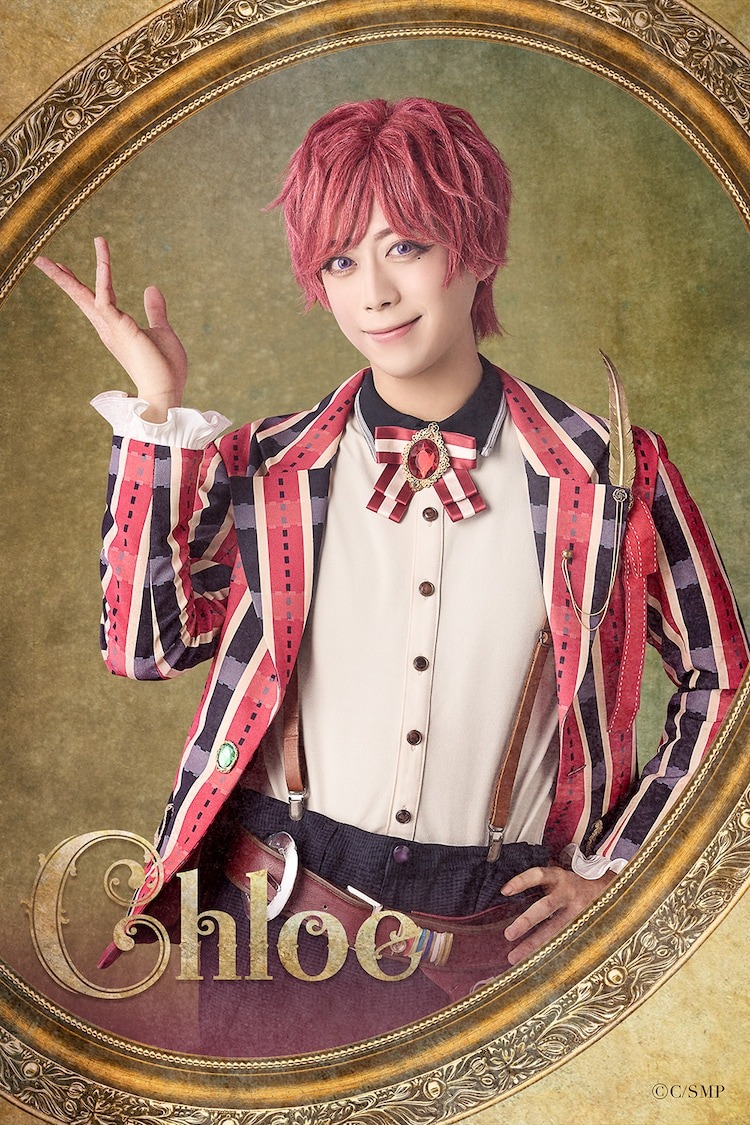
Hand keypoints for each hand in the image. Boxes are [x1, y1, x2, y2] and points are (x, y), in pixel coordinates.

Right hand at [35, 237, 187, 420]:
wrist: (167, 391)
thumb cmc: (165, 368)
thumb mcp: (161, 331)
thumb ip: (155, 310)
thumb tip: (151, 288)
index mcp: (116, 326)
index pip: (94, 298)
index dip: (80, 282)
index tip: (63, 266)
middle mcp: (108, 327)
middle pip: (81, 297)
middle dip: (61, 279)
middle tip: (41, 260)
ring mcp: (112, 328)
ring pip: (86, 295)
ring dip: (68, 277)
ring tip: (50, 260)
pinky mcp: (121, 329)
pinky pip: (106, 300)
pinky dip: (104, 281)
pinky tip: (102, 263)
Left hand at [501, 864, 617, 964]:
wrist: (609, 890)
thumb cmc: (574, 884)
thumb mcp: (558, 877)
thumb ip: (540, 885)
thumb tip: (507, 895)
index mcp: (558, 877)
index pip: (538, 875)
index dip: (521, 881)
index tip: (505, 891)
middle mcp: (568, 893)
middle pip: (545, 907)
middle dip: (526, 921)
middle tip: (508, 934)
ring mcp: (577, 911)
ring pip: (554, 930)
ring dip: (533, 945)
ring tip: (514, 957)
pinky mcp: (583, 926)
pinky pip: (564, 941)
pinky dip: (549, 953)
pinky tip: (535, 963)